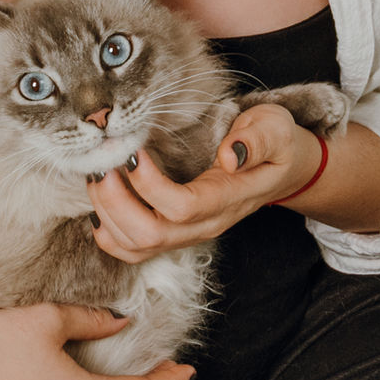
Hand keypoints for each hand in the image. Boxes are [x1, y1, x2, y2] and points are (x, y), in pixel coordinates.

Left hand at [87, 104, 323, 262]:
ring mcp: (188, 235)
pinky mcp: (174, 235)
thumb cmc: (274, 144)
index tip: (134, 151)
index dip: (149, 184)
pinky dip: (108, 233)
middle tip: (103, 165)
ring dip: (107, 214)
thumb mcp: (276, 128)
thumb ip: (258, 139)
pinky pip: (133, 251)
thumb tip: (231, 154)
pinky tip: (101, 203)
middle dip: (115, 202)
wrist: (281, 169)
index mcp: (228, 199)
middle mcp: (205, 225)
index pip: (182, 207)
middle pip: (150, 235)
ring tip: (98, 176)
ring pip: (136, 246)